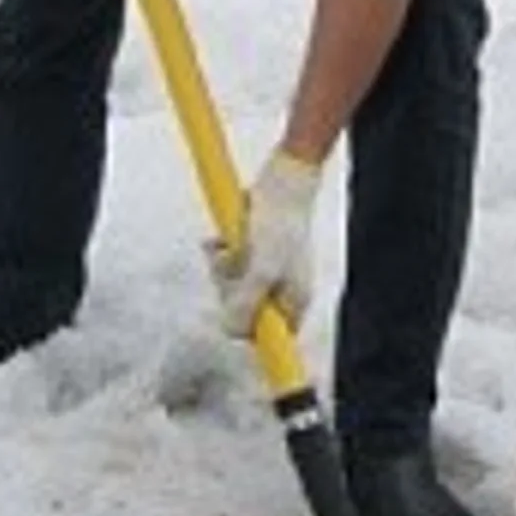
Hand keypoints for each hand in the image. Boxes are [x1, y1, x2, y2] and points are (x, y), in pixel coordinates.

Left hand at [209, 148, 324, 338]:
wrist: (283, 180)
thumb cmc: (279, 224)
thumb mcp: (260, 270)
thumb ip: (246, 304)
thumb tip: (232, 332)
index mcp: (292, 301)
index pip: (265, 335)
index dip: (246, 326)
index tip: (233, 309)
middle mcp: (280, 290)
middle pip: (241, 309)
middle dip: (228, 286)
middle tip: (231, 262)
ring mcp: (267, 271)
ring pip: (230, 284)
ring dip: (222, 265)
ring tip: (230, 244)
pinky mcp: (254, 253)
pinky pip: (228, 262)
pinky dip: (223, 250)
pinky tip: (227, 236)